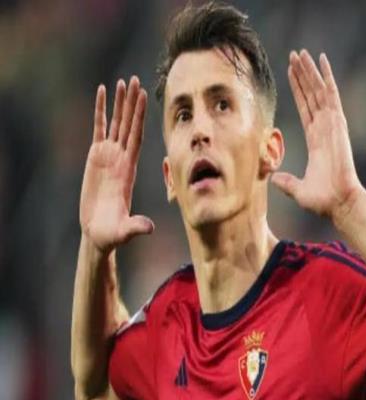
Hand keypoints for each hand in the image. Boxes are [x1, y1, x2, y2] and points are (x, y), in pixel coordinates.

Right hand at [80, 76, 153, 252]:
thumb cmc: (112, 233)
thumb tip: (149, 229)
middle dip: (132, 104)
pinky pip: (99, 130)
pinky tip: (102, 94)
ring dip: (119, 104)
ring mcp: (109, 156)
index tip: (144, 97)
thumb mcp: (125, 231)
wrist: (100, 231)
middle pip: (129, 126)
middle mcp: (122, 159)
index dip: (139, 117)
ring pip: (116, 124)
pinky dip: (100, 112)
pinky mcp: (95, 157)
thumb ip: (136, 227)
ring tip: (122, 82)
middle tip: (136, 80)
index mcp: (129, 169)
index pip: (137, 138)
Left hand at [272, 50, 362, 222]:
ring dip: (310, 71)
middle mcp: (324, 128)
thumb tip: (274, 178)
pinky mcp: (338, 124)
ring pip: (319, 91)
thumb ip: (286, 181)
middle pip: (311, 95)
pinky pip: (331, 95)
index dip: (298, 91)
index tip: (291, 74)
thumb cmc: (322, 199)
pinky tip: (322, 60)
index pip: (305, 109)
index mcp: (316, 140)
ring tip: (302, 53)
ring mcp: (332, 124)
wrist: (338, 202)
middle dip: (303, 75)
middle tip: (295, 55)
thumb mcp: (297, 189)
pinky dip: (326, 77)